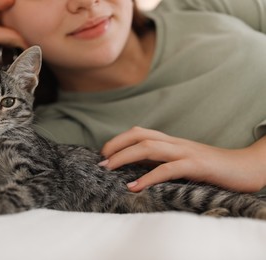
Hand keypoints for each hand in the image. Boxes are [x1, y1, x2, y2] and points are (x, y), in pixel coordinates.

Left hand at [100, 127, 265, 192]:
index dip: (119, 139)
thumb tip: (137, 167)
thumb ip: (161, 161)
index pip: (140, 132)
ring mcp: (185, 152)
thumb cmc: (211, 167)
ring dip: (125, 156)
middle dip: (116, 145)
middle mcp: (175, 143)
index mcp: (171, 141)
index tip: (104, 153)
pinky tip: (134, 186)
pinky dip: (149, 177)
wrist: (244, 167)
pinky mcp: (196, 165)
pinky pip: (168, 168)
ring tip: (108, 169)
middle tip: (100, 161)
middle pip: (140, 135)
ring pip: (149, 147)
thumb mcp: (181, 161)